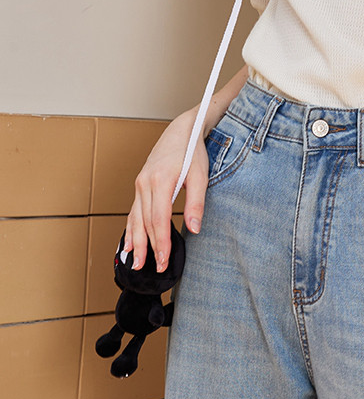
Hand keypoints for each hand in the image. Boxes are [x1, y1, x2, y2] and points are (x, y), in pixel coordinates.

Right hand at [124, 110, 208, 273]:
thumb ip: (196, 202)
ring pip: (135, 218)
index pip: (158, 219)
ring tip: (136, 263)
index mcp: (160, 181)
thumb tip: (195, 228)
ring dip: (135, 242)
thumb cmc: (192, 151)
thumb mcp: (200, 175)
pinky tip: (128, 244)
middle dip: (148, 248)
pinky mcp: (140, 184)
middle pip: (144, 222)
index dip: (161, 242)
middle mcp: (145, 183)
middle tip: (153, 269)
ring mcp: (140, 184)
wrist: (182, 130)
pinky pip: (133, 210)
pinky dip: (130, 228)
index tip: (164, 261)